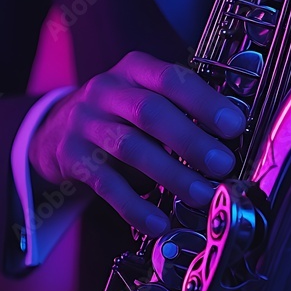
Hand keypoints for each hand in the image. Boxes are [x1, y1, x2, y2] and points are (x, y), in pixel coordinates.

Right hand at [29, 51, 245, 236]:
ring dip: (170, 173)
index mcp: (135, 69)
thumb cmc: (121, 112)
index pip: (172, 78)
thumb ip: (182, 107)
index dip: (204, 102)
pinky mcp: (71, 157)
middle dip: (190, 140)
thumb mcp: (146, 94)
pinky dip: (134, 206)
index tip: (234, 125)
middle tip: (223, 164)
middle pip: (150, 112)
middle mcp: (107, 91)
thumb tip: (233, 134)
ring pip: (130, 147)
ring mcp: (85, 123)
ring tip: (202, 194)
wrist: (56, 130)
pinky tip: (158, 221)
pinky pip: (106, 184)